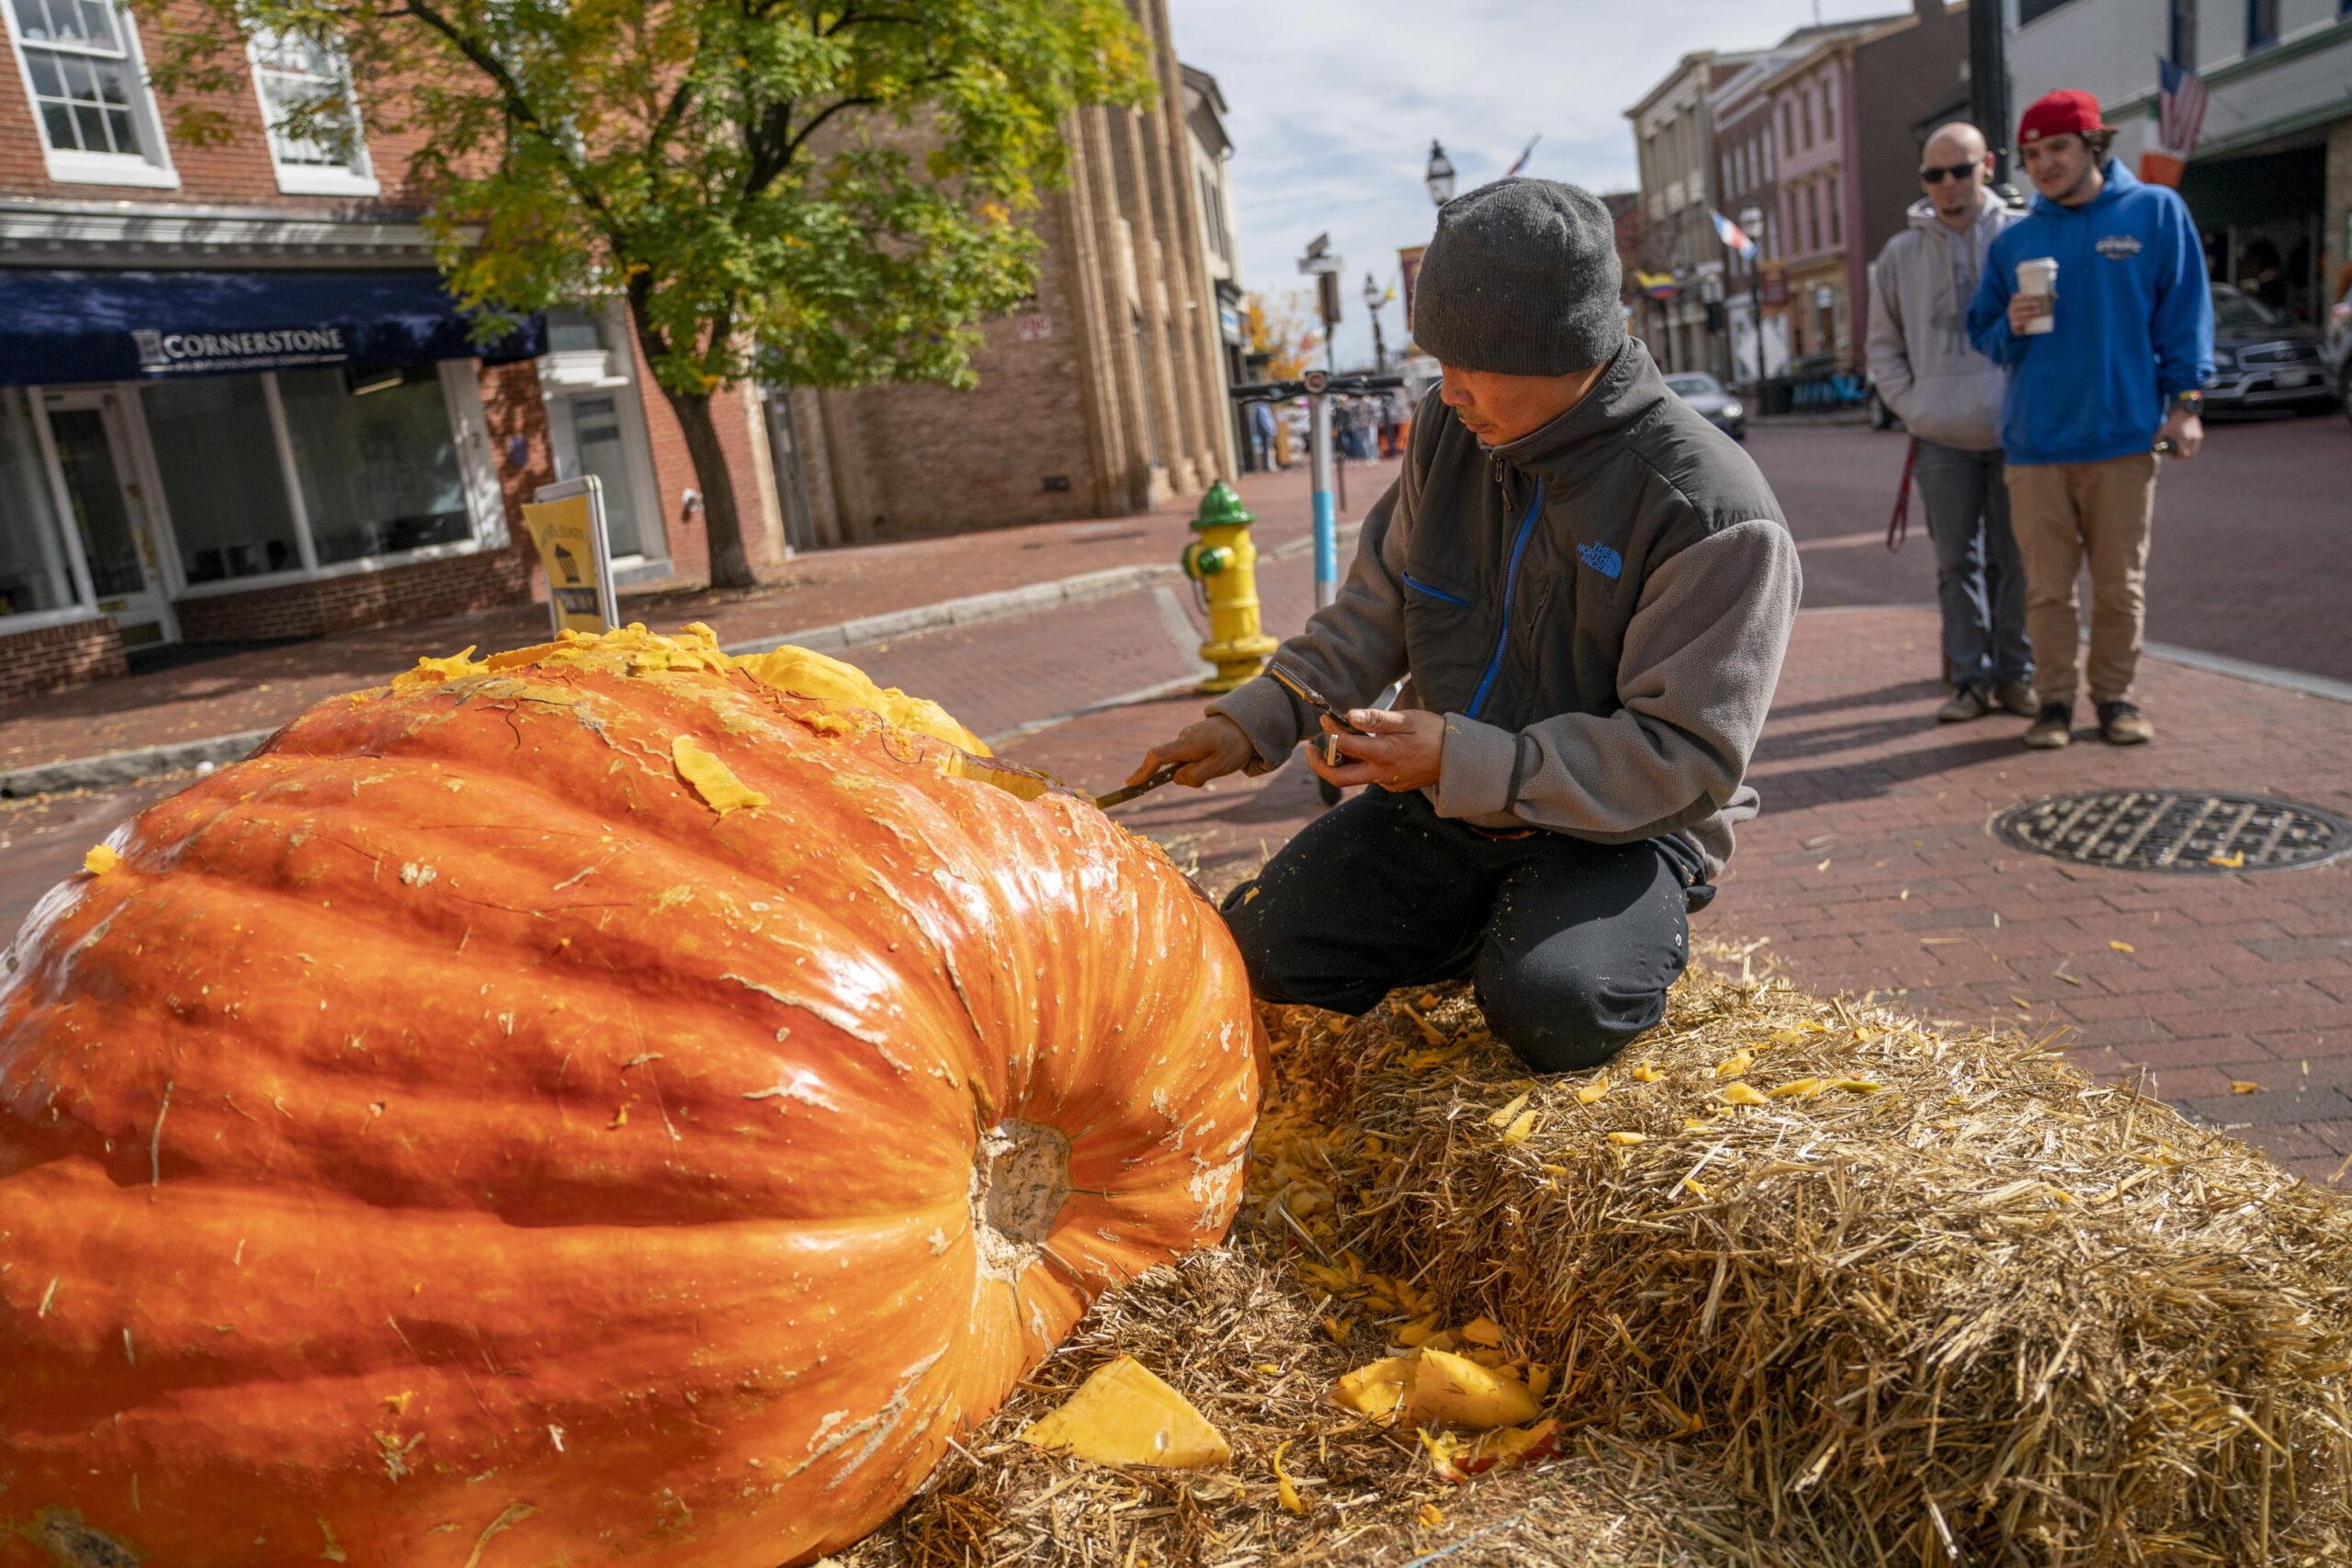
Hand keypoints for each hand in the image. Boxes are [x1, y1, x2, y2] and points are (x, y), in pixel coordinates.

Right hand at [1130, 715, 1255, 788]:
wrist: (1250, 723)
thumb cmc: (1236, 746)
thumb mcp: (1219, 766)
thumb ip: (1195, 775)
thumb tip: (1175, 778)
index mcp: (1187, 744)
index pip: (1157, 756)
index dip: (1142, 771)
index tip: (1131, 783)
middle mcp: (1184, 738)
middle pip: (1173, 766)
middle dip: (1188, 777)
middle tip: (1213, 773)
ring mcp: (1188, 737)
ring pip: (1184, 764)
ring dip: (1197, 771)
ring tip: (1221, 762)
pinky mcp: (1194, 738)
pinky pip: (1190, 758)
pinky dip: (1200, 764)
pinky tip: (1218, 758)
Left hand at [1306, 708, 1444, 793]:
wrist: (1458, 759)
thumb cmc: (1434, 734)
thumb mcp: (1406, 719)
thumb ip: (1376, 719)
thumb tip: (1349, 716)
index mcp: (1383, 755)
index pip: (1344, 745)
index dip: (1330, 731)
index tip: (1325, 719)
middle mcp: (1381, 773)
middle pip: (1338, 778)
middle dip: (1319, 764)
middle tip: (1310, 749)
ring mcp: (1386, 782)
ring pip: (1353, 777)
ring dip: (1340, 762)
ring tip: (1337, 742)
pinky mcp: (1393, 785)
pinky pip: (1368, 777)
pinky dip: (1358, 764)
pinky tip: (1362, 749)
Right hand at [2006, 291, 2048, 335]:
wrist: (2018, 326)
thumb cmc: (2026, 312)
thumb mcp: (2030, 305)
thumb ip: (2042, 299)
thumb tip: (2056, 295)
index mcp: (2014, 302)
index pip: (2016, 297)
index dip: (2022, 296)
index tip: (2031, 296)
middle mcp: (2011, 309)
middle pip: (2019, 305)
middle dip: (2029, 304)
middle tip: (2039, 304)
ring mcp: (2012, 317)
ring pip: (2019, 313)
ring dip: (2029, 312)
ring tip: (2038, 312)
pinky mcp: (2014, 325)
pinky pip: (2018, 322)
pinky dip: (2025, 321)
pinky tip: (2030, 320)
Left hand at [2159, 406, 2203, 458]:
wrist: (2185, 407)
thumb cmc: (2173, 418)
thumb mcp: (2162, 429)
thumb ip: (2157, 440)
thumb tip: (2152, 447)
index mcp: (2184, 440)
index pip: (2183, 455)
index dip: (2177, 457)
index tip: (2171, 455)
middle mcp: (2193, 439)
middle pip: (2190, 454)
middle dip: (2182, 455)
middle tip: (2175, 452)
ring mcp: (2198, 436)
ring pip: (2194, 449)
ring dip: (2187, 450)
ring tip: (2179, 446)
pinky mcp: (2200, 432)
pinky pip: (2196, 443)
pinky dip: (2191, 444)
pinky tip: (2183, 439)